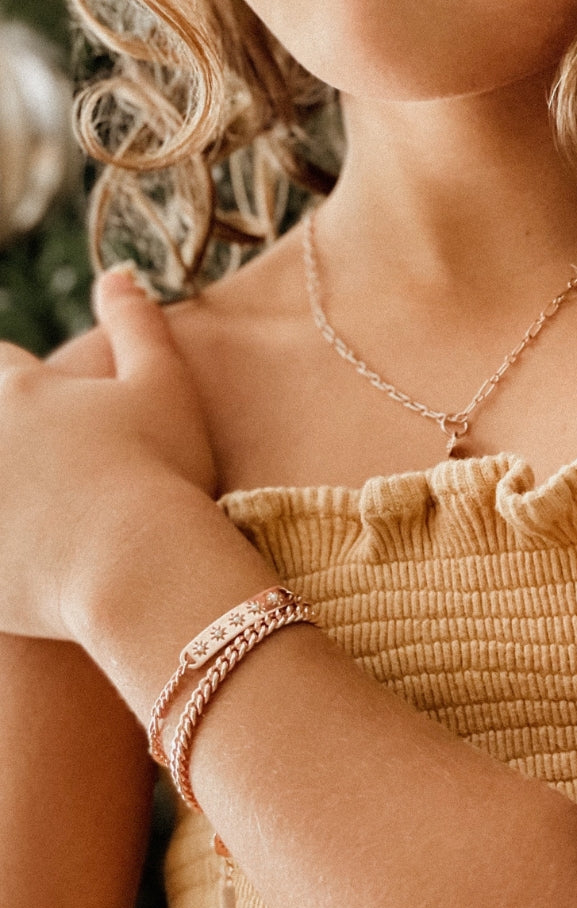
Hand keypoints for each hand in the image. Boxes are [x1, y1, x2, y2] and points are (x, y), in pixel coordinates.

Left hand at [0, 268, 215, 640]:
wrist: (144, 569)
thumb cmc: (162, 473)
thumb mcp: (164, 386)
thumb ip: (139, 325)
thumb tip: (118, 274)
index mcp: (19, 390)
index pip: (1, 365)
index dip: (21, 383)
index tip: (44, 408)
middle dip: (10, 443)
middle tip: (38, 465)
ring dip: (4, 489)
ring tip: (30, 510)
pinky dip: (5, 547)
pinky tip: (24, 556)